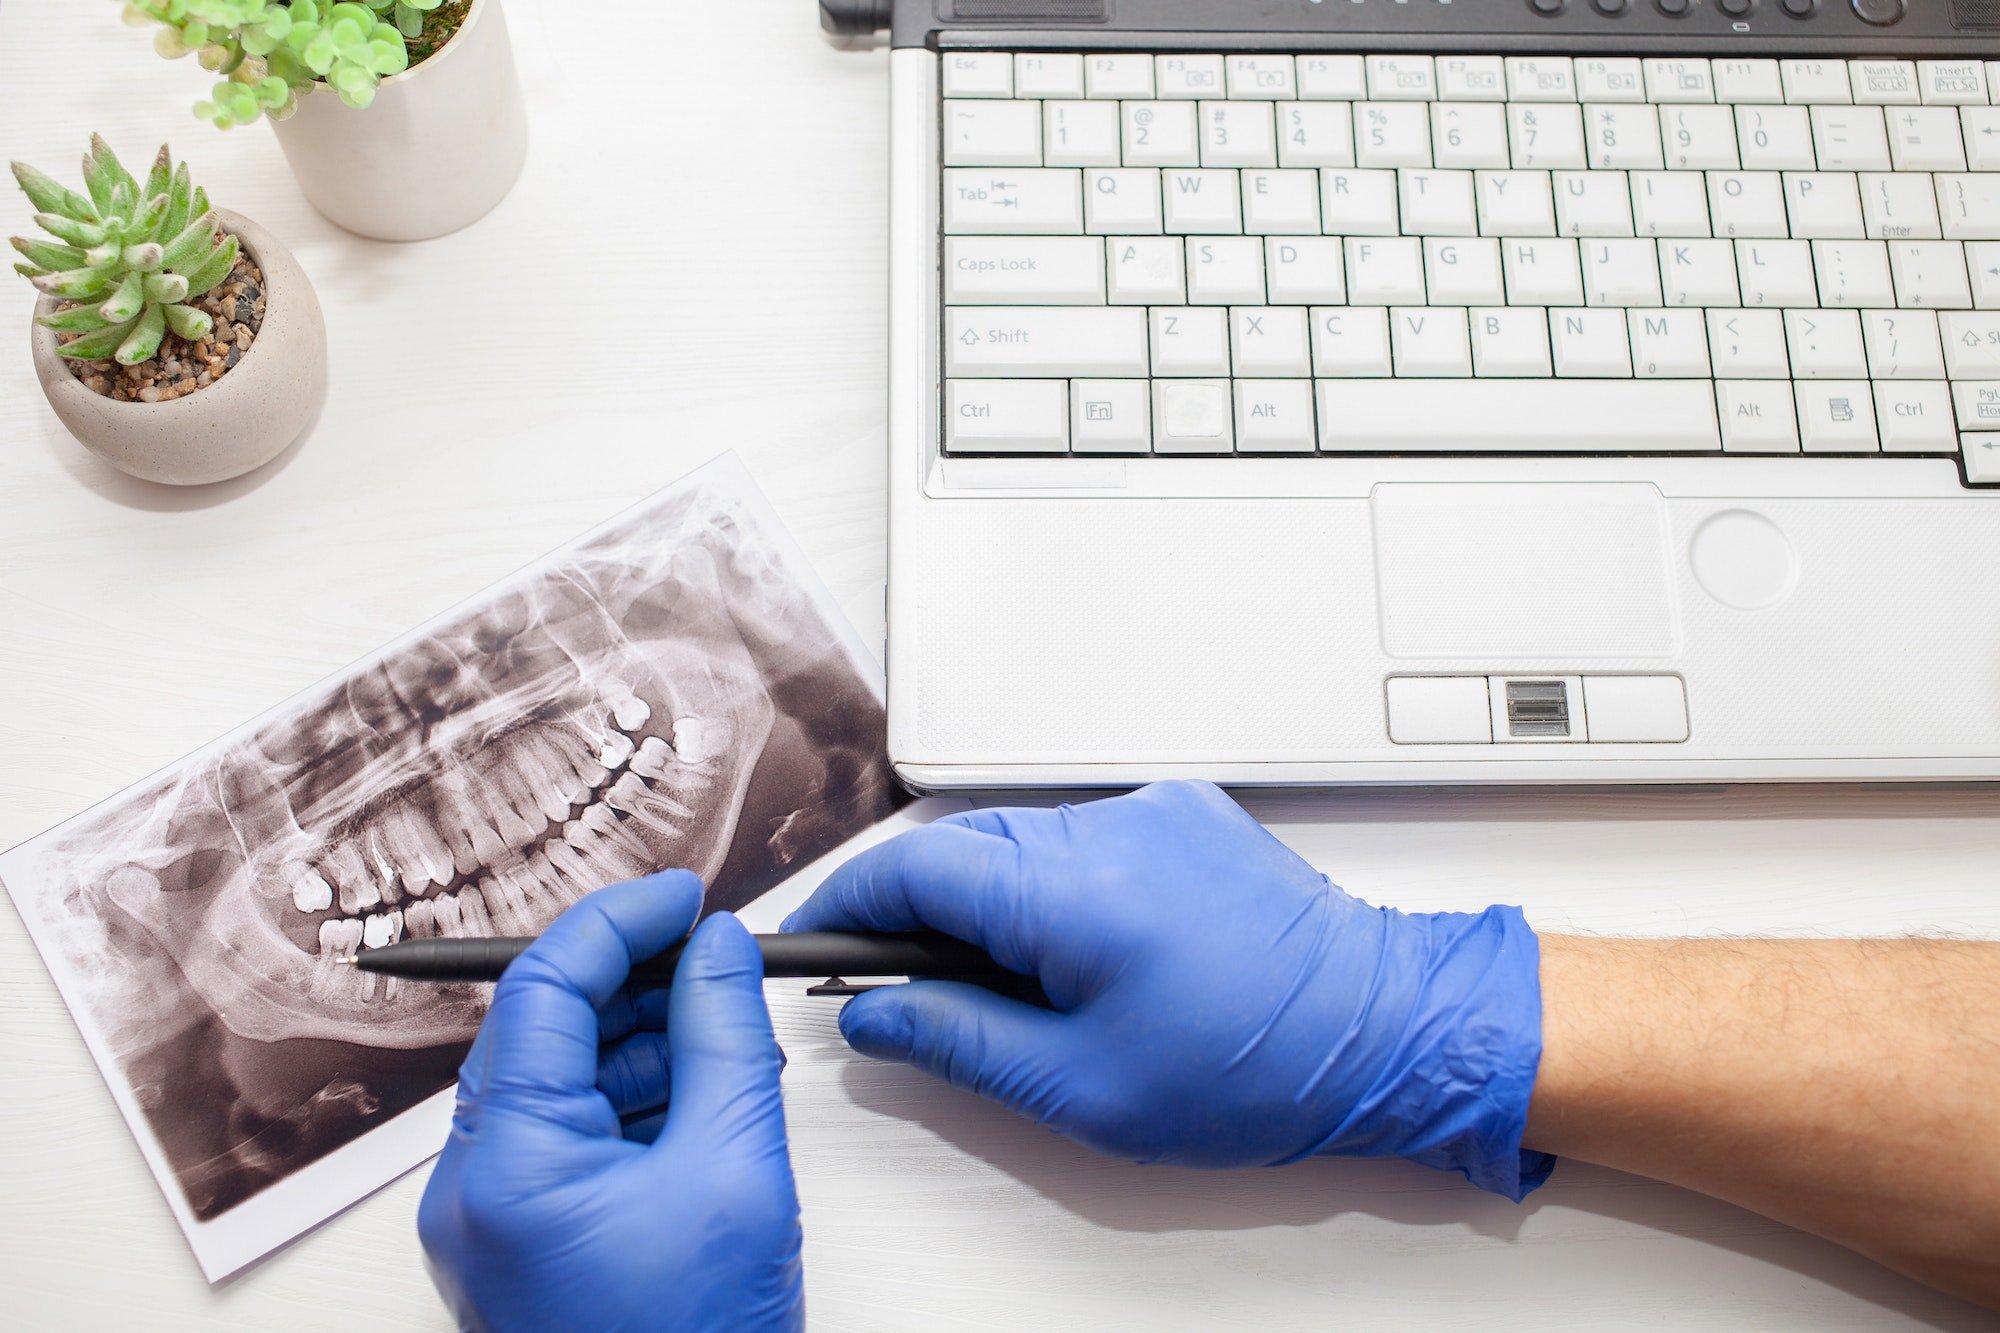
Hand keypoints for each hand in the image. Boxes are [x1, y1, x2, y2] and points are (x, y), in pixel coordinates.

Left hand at [418, 872, 803, 1331]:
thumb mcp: (736, 1169)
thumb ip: (727, 1038)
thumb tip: (722, 946)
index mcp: (507, 1166)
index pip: (543, 989)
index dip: (619, 921)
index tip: (688, 894)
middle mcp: (474, 1188)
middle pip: (544, 1030)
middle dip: (635, 980)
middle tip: (720, 954)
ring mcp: (493, 1221)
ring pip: (560, 1081)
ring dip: (642, 1039)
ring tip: (729, 1028)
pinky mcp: (523, 1243)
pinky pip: (570, 1137)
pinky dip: (635, 1100)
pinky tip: (705, 1093)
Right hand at [785, 781, 1550, 1197]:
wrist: (1387, 1029)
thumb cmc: (1258, 1070)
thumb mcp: (1082, 1087)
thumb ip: (958, 1040)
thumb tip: (877, 1013)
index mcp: (1078, 896)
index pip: (918, 867)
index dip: (852, 902)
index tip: (819, 938)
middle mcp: (1113, 830)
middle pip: (964, 845)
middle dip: (918, 906)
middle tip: (904, 980)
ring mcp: (1155, 812)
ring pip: (1020, 838)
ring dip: (989, 895)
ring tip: (1009, 980)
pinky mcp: (1188, 813)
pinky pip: (1083, 833)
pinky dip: (1052, 879)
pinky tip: (1078, 944)